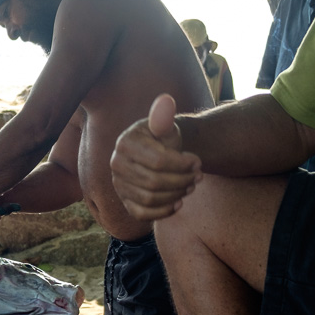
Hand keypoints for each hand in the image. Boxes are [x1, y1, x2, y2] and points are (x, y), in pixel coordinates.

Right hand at [110, 93, 202, 220]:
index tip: (198, 161)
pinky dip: (163, 211)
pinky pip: (142, 213)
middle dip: (182, 180)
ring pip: (150, 199)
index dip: (183, 164)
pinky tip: (178, 203)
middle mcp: (116, 165)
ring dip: (176, 195)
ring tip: (191, 186)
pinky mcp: (124, 202)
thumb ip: (164, 117)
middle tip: (199, 176)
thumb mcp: (165, 127)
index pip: (158, 161)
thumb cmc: (162, 139)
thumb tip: (166, 101)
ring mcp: (118, 185)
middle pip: (154, 182)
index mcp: (125, 143)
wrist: (154, 154)